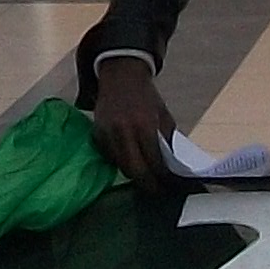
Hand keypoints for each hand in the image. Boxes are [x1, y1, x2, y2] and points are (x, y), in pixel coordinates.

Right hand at [90, 54, 179, 191]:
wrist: (120, 76)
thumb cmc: (146, 97)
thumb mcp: (163, 116)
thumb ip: (166, 141)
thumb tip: (172, 167)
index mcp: (144, 124)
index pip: (154, 161)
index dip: (162, 178)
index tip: (170, 187)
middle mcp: (123, 131)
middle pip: (134, 171)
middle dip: (147, 185)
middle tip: (158, 191)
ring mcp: (107, 134)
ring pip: (121, 166)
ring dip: (134, 174)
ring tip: (147, 178)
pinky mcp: (97, 135)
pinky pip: (110, 157)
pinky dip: (121, 162)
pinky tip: (131, 160)